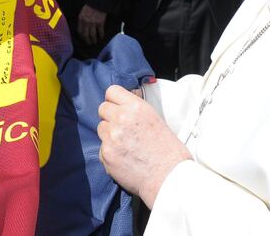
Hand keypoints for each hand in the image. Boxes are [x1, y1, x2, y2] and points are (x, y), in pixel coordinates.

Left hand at [77, 4, 106, 45]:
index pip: (79, 31)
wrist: (98, 1)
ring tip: (95, 42)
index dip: (81, 36)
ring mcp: (93, 23)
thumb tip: (82, 27)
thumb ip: (82, 20)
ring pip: (92, 35)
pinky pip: (100, 32)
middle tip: (89, 43)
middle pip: (85, 35)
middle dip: (87, 40)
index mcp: (81, 19)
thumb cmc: (90, 6)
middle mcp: (86, 22)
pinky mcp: (100, 23)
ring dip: (93, 40)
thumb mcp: (82, 12)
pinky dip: (101, 35)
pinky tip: (102, 37)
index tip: (83, 39)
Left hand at [97, 86, 191, 207]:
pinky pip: (102, 148)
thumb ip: (136, 110)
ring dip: (109, 134)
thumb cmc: (168, 151)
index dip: (114, 100)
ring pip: (101, 128)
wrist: (168, 177)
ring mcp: (112, 137)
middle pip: (102, 108)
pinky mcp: (106, 154)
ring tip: (125, 145)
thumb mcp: (156, 119)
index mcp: (136, 107)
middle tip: (121, 128)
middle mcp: (121, 118)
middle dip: (110, 117)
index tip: (117, 106)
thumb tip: (123, 106)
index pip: (112, 91)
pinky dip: (110, 152)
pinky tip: (124, 158)